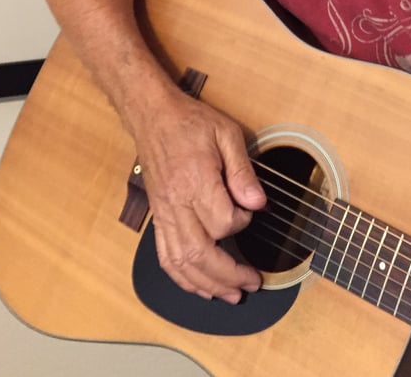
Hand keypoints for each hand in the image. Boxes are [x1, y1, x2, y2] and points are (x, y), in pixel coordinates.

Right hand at [131, 87, 266, 303]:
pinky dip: (182, 277)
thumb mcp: (226, 134)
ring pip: (180, 262)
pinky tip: (198, 285)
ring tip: (230, 294)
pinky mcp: (157, 216)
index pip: (222, 222)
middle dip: (229, 275)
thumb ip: (242, 171)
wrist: (153, 115)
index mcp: (195, 180)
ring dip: (206, 284)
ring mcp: (163, 213)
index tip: (251, 210)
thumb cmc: (190, 122)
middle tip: (251, 282)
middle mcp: (176, 203)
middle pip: (200, 254)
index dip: (242, 222)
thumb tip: (257, 203)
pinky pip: (164, 256)